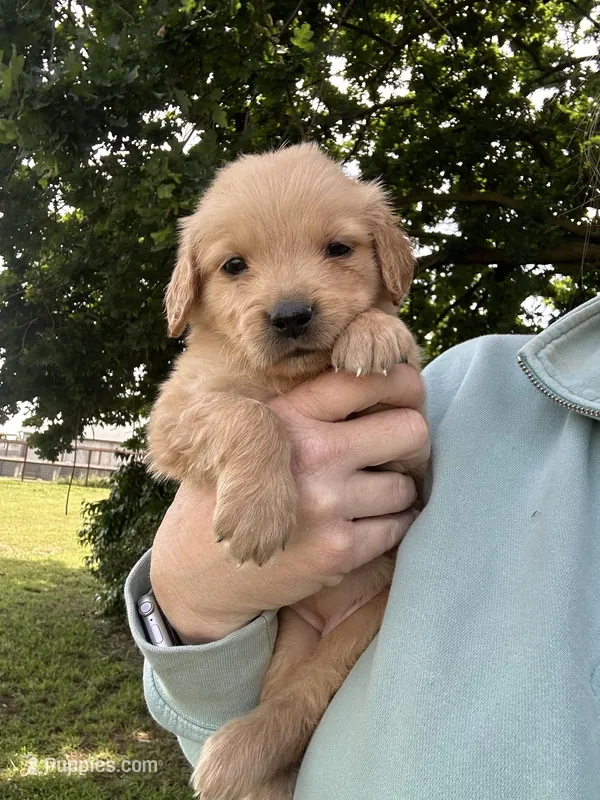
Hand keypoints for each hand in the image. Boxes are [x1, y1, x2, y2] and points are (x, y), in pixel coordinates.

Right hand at [150, 364, 428, 643]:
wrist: (199, 565)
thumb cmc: (236, 487)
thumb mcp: (257, 432)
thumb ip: (313, 408)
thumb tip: (401, 383)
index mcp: (290, 414)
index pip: (373, 378)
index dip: (402, 386)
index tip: (399, 402)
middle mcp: (311, 453)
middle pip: (411, 429)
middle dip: (409, 444)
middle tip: (393, 455)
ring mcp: (326, 504)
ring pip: (406, 485)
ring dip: (394, 493)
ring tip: (363, 496)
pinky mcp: (336, 550)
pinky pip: (397, 528)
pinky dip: (386, 528)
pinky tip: (357, 526)